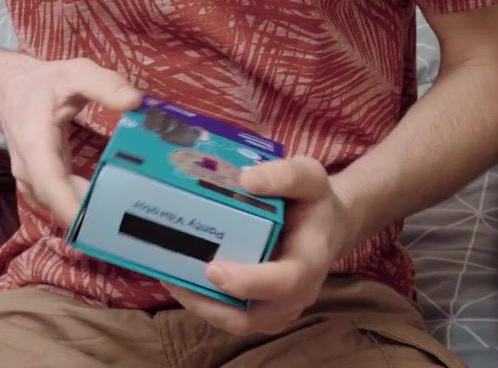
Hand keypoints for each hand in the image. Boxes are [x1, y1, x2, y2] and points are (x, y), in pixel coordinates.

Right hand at [0, 54, 140, 228]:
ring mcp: (34, 183)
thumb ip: (105, 85)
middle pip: (59, 204)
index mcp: (36, 144)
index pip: (50, 183)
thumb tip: (137, 102)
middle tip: (134, 216)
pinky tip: (113, 205)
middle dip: (94, 215)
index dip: (72, 207)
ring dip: (91, 215)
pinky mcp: (42, 187)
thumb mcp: (75, 73)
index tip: (99, 222)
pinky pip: (63, 204)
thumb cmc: (41, 84)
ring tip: (130, 213)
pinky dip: (85, 209)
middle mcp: (30, 171)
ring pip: (61, 208)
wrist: (6, 92)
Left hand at [167, 155, 354, 334]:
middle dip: (211, 304)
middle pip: (254, 317)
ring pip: (239, 322)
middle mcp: (297, 293)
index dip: (249, 282)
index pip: (284, 282)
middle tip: (175, 278)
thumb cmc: (314, 202)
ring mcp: (281, 307)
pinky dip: (206, 304)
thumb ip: (284, 175)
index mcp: (310, 261)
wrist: (327, 226)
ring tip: (169, 278)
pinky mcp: (264, 310)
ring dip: (202, 306)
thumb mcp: (309, 177)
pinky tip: (182, 280)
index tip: (213, 268)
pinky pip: (233, 317)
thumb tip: (246, 181)